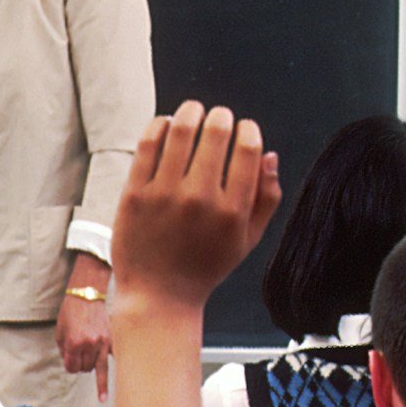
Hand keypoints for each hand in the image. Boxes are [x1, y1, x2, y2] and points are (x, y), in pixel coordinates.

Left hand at [56, 293, 111, 399]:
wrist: (86, 295)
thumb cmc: (70, 311)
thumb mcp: (59, 330)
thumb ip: (63, 349)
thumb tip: (69, 362)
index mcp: (73, 343)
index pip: (71, 367)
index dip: (70, 368)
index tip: (71, 365)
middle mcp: (88, 345)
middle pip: (84, 369)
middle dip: (81, 368)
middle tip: (80, 360)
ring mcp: (102, 343)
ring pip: (99, 368)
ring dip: (97, 376)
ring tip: (102, 397)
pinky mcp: (112, 339)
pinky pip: (114, 358)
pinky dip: (118, 368)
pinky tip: (122, 382)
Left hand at [111, 103, 280, 314]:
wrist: (158, 296)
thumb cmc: (205, 266)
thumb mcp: (247, 240)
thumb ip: (266, 198)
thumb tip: (270, 154)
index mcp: (232, 211)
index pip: (247, 148)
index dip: (248, 129)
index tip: (244, 128)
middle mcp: (200, 200)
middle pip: (216, 131)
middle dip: (222, 116)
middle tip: (219, 117)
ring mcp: (164, 195)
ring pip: (181, 129)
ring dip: (191, 110)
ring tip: (194, 111)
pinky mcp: (135, 193)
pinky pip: (149, 143)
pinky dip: (160, 124)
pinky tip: (167, 125)